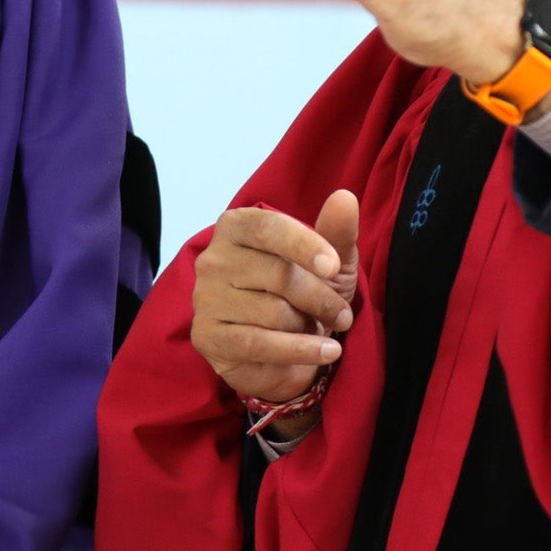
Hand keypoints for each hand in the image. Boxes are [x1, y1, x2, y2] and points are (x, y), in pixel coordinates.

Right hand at [190, 190, 360, 424]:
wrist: (284, 351)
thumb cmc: (303, 296)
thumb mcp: (329, 263)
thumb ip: (336, 231)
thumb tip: (345, 198)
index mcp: (236, 227)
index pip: (268, 228)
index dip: (304, 245)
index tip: (333, 266)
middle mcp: (214, 259)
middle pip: (277, 274)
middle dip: (320, 297)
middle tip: (342, 314)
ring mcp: (205, 299)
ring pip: (272, 313)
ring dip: (308, 326)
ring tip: (319, 329)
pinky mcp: (207, 337)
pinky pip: (258, 344)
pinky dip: (300, 350)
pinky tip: (326, 352)